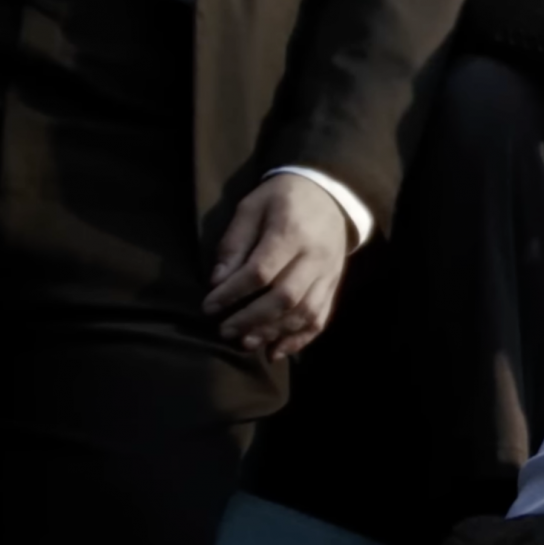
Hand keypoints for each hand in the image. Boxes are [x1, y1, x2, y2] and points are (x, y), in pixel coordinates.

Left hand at [203, 173, 355, 359]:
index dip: (232, 293)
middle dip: (251, 318)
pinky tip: (276, 351)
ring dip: (273, 332)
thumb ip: (235, 243)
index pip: (261, 271)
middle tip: (224, 330)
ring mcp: (328, 273)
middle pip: (284, 297)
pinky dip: (299, 339)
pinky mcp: (334, 285)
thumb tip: (217, 281)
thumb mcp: (252, 207)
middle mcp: (315, 256)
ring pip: (304, 312)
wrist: (330, 194)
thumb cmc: (283, 198)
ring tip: (246, 342)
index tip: (209, 306)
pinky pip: (320, 318)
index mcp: (291, 231)